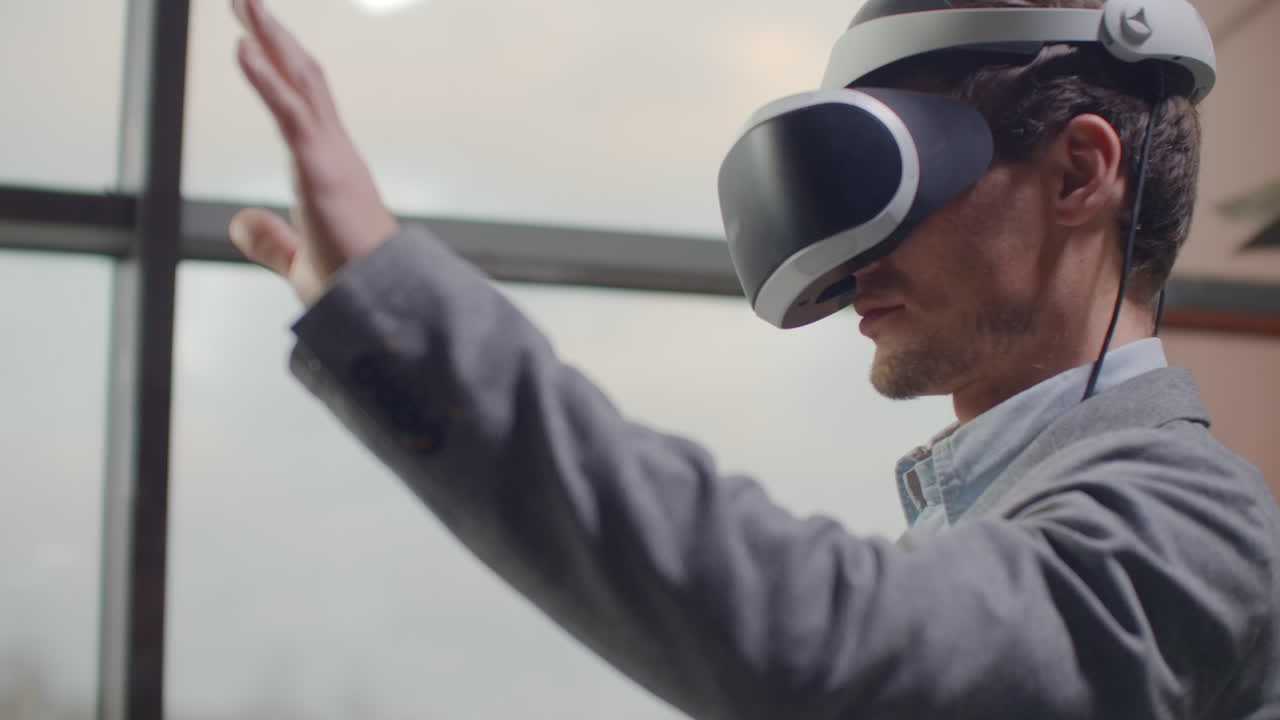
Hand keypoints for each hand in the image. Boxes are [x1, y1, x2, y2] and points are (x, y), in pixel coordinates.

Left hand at [229, 0, 398, 304]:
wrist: (385, 309)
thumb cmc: (354, 289)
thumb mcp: (298, 261)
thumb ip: (269, 239)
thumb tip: (239, 220)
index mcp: (332, 169)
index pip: (304, 104)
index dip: (281, 65)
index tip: (256, 33)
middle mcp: (336, 153)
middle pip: (302, 77)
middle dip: (274, 34)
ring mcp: (331, 158)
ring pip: (299, 82)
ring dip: (269, 36)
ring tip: (244, 0)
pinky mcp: (322, 171)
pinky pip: (289, 115)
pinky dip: (265, 78)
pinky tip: (242, 46)